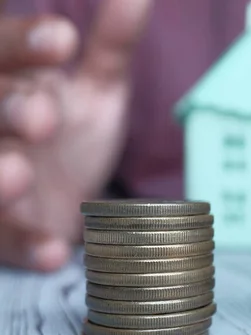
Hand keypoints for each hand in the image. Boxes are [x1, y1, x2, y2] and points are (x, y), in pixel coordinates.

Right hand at [0, 0, 152, 270]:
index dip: (25, 43)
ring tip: (19, 174)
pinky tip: (52, 252)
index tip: (65, 40)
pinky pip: (6, 240)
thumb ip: (112, 45)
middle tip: (43, 114)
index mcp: (12, 82)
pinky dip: (26, 244)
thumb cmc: (73, 137)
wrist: (69, 201)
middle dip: (6, 106)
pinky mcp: (3, 233)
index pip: (2, 52)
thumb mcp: (97, 90)